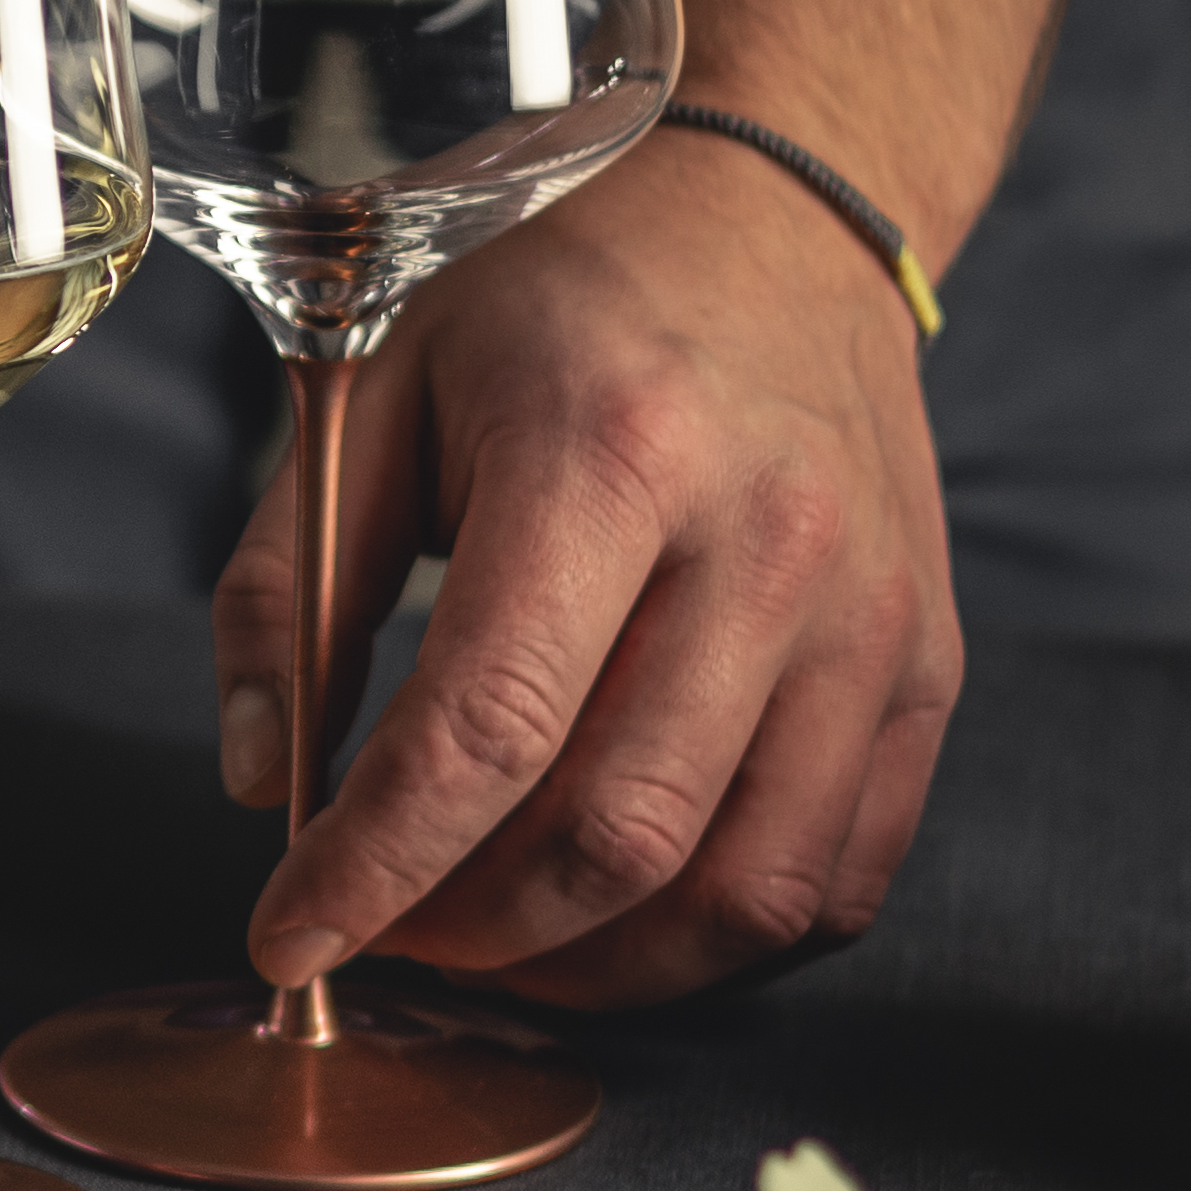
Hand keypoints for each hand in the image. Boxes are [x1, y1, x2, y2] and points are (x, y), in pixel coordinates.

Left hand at [211, 141, 962, 1010]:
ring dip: (592, 966)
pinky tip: (619, 914)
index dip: (374, 865)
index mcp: (608, 454)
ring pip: (737, 889)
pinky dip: (715, 938)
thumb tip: (261, 783)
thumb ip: (290, 589)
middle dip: (471, 930)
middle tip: (385, 929)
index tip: (289, 939)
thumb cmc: (553, 309)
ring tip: (489, 941)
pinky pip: (836, 875)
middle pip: (616, 835)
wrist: (775, 223)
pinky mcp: (929, 668)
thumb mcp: (371, 396)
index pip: (487, 726)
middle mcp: (768, 542)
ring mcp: (870, 616)